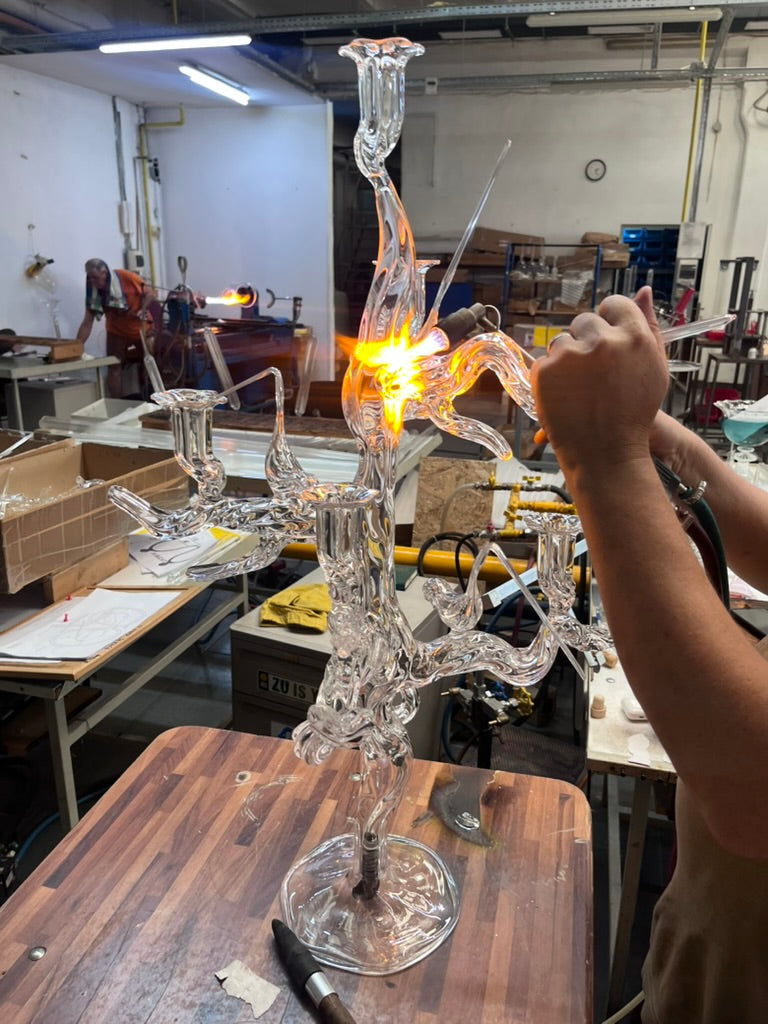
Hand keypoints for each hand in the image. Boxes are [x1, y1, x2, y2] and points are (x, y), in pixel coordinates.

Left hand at [530, 287, 668, 473]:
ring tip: (580, 390)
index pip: (614, 304)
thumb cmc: (634, 412)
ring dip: (566, 359)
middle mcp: (604, 341)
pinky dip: (550, 377)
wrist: (607, 453)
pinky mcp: (546, 371)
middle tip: (594, 374)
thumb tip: (644, 290)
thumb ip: (648, 326)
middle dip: (586, 341)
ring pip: (561, 341)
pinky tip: (566, 397)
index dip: (609, 322)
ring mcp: (572, 356)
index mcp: (635, 336)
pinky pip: (544, 361)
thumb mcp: (654, 368)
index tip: (606, 340)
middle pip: (585, 321)